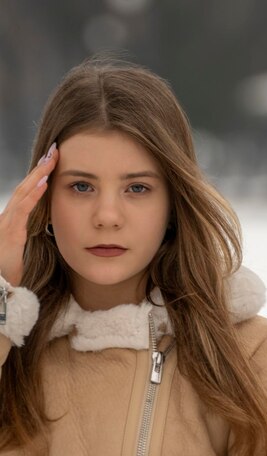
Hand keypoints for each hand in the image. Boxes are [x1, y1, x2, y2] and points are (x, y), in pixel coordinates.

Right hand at [0, 143, 58, 285]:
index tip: (54, 162)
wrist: (0, 292)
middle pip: (26, 188)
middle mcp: (8, 220)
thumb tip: (58, 230)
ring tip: (52, 159)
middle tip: (55, 150)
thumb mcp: (32, 254)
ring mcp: (6, 226)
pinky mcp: (8, 234)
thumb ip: (41, 240)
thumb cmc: (16, 277)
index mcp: (15, 224)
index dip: (41, 177)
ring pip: (23, 194)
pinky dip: (33, 196)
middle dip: (40, 169)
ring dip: (38, 175)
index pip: (29, 195)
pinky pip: (22, 211)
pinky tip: (43, 184)